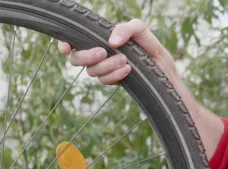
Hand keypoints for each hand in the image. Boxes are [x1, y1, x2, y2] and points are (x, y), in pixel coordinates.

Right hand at [57, 19, 177, 85]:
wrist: (163, 69)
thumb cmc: (149, 46)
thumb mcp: (140, 30)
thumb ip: (126, 29)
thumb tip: (111, 41)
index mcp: (98, 39)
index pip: (74, 41)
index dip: (64, 45)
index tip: (66, 47)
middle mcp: (97, 54)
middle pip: (75, 59)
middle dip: (86, 57)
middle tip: (102, 52)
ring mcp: (102, 69)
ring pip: (91, 71)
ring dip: (107, 66)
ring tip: (126, 61)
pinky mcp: (109, 81)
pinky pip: (103, 80)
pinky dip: (114, 75)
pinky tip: (128, 69)